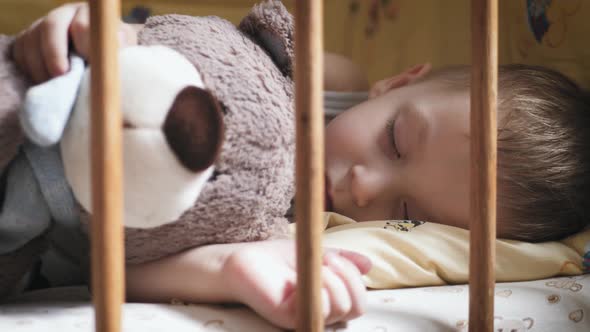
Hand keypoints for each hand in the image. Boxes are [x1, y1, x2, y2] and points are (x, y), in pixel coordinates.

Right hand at [11, 2, 137, 82]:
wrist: (95, 60)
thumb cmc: (112, 56)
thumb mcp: (122, 52)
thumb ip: (119, 50)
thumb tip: (117, 46)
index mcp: (90, 15)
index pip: (83, 25)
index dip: (85, 45)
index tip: (90, 63)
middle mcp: (64, 15)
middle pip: (52, 26)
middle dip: (55, 53)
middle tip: (62, 75)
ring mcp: (43, 26)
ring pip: (32, 40)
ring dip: (41, 66)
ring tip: (55, 86)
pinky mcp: (28, 40)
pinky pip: (21, 52)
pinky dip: (30, 69)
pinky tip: (45, 82)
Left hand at [222, 239, 371, 328]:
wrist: (240, 259)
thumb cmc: (273, 259)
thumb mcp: (315, 253)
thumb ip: (341, 260)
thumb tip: (368, 264)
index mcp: (325, 303)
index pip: (358, 303)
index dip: (355, 279)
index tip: (334, 257)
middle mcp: (318, 315)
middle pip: (357, 308)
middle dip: (351, 278)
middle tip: (328, 259)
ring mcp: (305, 318)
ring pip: (343, 307)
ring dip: (336, 277)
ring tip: (316, 263)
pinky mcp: (291, 319)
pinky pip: (324, 308)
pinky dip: (324, 285)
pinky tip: (310, 272)